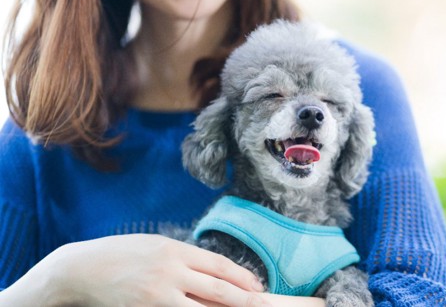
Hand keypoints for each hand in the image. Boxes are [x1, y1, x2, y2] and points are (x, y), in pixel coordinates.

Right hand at [0, 234, 269, 306]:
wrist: (81, 270)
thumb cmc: (121, 254)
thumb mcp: (156, 246)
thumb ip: (184, 259)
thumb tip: (215, 275)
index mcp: (175, 251)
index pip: (219, 265)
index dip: (242, 277)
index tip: (258, 286)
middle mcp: (170, 272)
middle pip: (217, 289)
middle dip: (244, 299)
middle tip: (263, 304)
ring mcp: (157, 296)